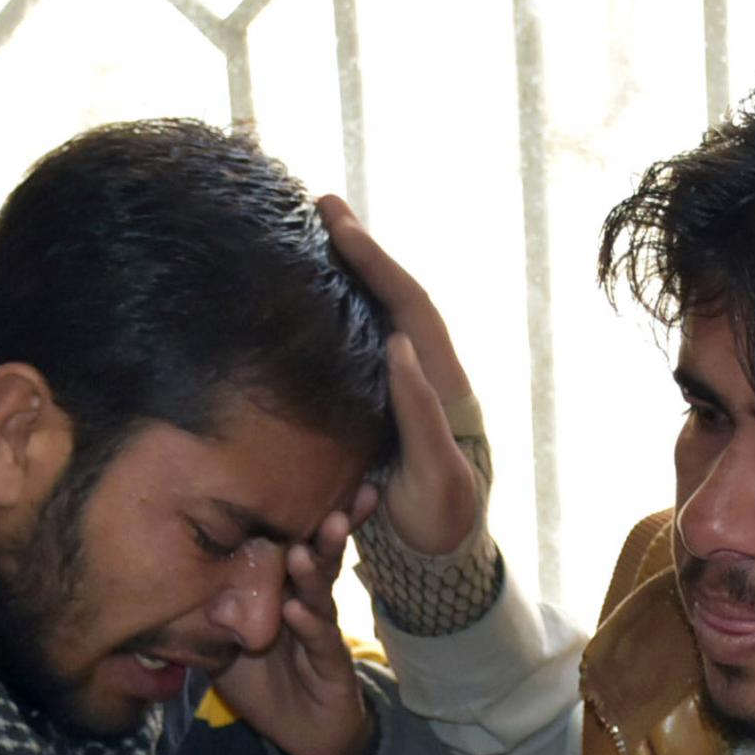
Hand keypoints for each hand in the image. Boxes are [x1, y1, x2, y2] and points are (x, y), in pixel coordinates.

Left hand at [209, 496, 376, 754]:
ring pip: (321, 594)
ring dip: (316, 568)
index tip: (304, 479)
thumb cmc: (264, 683)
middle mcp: (308, 603)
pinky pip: (321, 640)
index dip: (301, 517)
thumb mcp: (224, 645)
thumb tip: (161, 583)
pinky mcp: (332, 664)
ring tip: (307, 547)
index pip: (293, 547)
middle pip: (317, 559)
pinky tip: (299, 609)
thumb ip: (206, 614)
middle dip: (325, 529)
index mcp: (285, 592)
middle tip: (330, 501)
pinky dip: (309, 624)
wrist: (302, 736)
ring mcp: (322, 632)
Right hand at [320, 195, 487, 556]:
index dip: (376, 263)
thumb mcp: (438, 478)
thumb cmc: (442, 519)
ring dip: (349, 268)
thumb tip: (398, 345)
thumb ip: (423, 416)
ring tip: (314, 229)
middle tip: (321, 204)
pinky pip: (362, 334)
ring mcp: (404, 380)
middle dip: (359, 247)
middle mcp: (424, 369)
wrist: (443, 550)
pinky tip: (311, 284)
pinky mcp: (382, 397)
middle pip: (392, 292)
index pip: (408, 305)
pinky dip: (341, 301)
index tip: (340, 224)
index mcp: (441, 380)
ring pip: (377, 308)